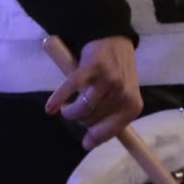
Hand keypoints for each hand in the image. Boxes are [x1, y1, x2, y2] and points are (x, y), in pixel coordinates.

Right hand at [44, 36, 141, 150]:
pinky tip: (50, 107)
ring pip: (81, 109)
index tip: (85, 142)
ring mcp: (108, 79)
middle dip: (81, 120)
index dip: (95, 137)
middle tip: (78, 111)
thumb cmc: (117, 73)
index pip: (110, 131)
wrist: (113, 40)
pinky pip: (70, 88)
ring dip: (69, 111)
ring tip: (67, 108)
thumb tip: (88, 144)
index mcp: (133, 104)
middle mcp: (123, 93)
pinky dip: (57, 99)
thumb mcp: (123, 97)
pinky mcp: (92, 67)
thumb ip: (110, 119)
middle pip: (92, 120)